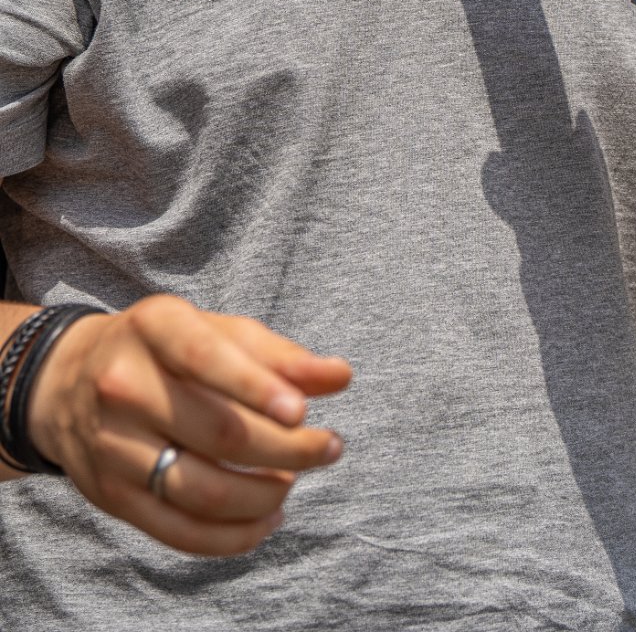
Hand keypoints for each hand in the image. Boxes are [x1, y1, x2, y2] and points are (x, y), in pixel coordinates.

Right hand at [25, 295, 351, 555]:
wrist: (67, 382)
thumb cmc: (163, 349)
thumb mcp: (214, 330)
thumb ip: (279, 355)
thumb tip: (340, 377)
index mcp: (154, 328)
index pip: (206, 358)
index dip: (256, 388)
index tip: (303, 412)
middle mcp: (125, 386)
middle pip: (218, 433)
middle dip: (287, 448)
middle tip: (331, 447)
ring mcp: (113, 446)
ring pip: (202, 490)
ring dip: (264, 495)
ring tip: (296, 480)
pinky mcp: (110, 497)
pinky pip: (178, 531)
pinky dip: (233, 536)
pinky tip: (267, 518)